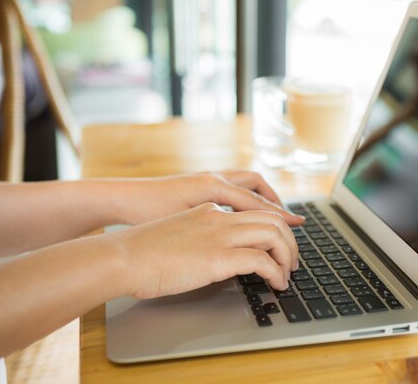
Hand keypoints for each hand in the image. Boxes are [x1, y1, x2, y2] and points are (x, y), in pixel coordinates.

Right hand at [111, 202, 298, 298]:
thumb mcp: (178, 235)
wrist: (123, 257)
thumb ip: (199, 236)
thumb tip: (213, 255)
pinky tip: (276, 284)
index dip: (275, 226)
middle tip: (292, 261)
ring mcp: (220, 234)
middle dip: (289, 240)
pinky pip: (262, 260)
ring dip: (288, 255)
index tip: (283, 241)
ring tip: (288, 274)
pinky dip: (276, 272)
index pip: (254, 210)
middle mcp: (219, 217)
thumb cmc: (142, 252)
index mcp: (209, 211)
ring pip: (273, 234)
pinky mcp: (218, 256)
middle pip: (271, 218)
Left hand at [117, 170, 304, 226]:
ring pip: (243, 182)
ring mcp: (204, 178)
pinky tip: (242, 213)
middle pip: (255, 183)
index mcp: (212, 186)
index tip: (296, 225)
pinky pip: (230, 186)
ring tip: (270, 213)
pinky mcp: (197, 184)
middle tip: (288, 218)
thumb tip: (245, 239)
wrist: (121, 199)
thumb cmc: (147, 213)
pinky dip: (243, 196)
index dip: (278, 216)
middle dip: (274, 200)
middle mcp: (212, 178)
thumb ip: (216, 227)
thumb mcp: (184, 223)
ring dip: (260, 195)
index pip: (255, 201)